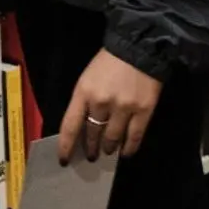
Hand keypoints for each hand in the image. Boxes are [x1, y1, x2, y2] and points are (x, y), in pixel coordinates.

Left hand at [57, 49, 163, 163]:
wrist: (141, 48)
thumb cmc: (110, 63)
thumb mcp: (88, 79)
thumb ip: (84, 101)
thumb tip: (84, 127)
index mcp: (83, 93)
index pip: (70, 126)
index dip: (66, 146)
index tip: (65, 160)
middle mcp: (101, 103)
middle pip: (92, 134)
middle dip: (91, 148)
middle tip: (92, 155)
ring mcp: (123, 107)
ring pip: (112, 138)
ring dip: (108, 148)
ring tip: (108, 151)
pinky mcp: (143, 110)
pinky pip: (134, 136)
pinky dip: (129, 148)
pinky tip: (126, 152)